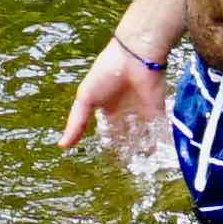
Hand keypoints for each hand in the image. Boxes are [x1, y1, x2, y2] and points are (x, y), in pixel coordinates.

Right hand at [62, 37, 166, 158]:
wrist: (134, 56)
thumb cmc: (105, 73)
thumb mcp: (86, 98)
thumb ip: (76, 123)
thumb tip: (62, 146)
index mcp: (108, 107)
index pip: (109, 131)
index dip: (109, 144)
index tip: (107, 160)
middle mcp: (126, 111)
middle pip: (127, 136)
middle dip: (127, 151)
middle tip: (128, 166)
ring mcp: (142, 111)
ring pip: (143, 136)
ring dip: (143, 150)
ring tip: (144, 167)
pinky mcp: (158, 110)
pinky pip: (160, 130)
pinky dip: (160, 143)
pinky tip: (160, 157)